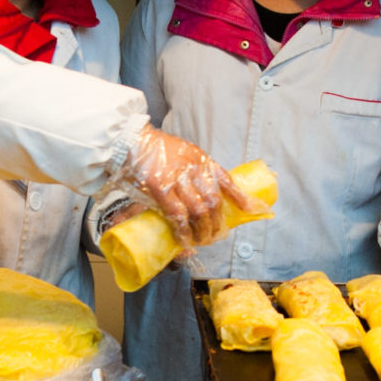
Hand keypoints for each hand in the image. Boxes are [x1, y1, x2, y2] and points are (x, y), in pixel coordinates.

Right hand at [121, 126, 250, 247]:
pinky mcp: (160, 188)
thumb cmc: (154, 150)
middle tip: (218, 235)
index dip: (239, 196)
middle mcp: (193, 169)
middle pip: (214, 201)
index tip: (249, 208)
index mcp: (201, 159)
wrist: (131, 140)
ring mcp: (177, 179)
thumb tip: (201, 196)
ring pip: (199, 211)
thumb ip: (193, 171)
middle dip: (218, 223)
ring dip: (203, 231)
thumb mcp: (183, 153)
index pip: (225, 179)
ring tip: (203, 241)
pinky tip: (185, 239)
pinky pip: (177, 215)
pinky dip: (183, 231)